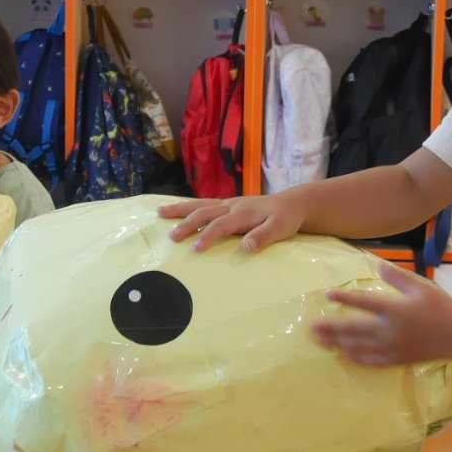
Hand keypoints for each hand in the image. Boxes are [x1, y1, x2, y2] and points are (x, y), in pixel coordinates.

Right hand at [161, 194, 303, 253]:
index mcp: (242, 213)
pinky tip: (175, 209)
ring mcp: (228, 203)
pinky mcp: (227, 204)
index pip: (221, 225)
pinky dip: (188, 205)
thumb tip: (246, 246)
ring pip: (200, 204)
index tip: (196, 249)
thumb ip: (263, 237)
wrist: (291, 204)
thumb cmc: (285, 219)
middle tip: (171, 237)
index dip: (208, 236)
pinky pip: (204, 203)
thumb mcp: (280, 229)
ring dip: (180, 209)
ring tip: (160, 212)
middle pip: (204, 212)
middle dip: (187, 224)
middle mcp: (232, 205)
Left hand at [313, 263, 451, 366]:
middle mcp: (389, 330)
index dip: (343, 297)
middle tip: (311, 327)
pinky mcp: (396, 360)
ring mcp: (391, 348)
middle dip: (330, 328)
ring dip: (337, 343)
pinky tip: (343, 355)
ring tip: (320, 340)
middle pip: (353, 329)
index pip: (362, 302)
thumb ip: (397, 277)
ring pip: (357, 346)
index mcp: (394, 310)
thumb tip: (378, 265)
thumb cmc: (442, 308)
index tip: (327, 294)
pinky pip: (370, 361)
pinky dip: (355, 358)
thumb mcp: (421, 287)